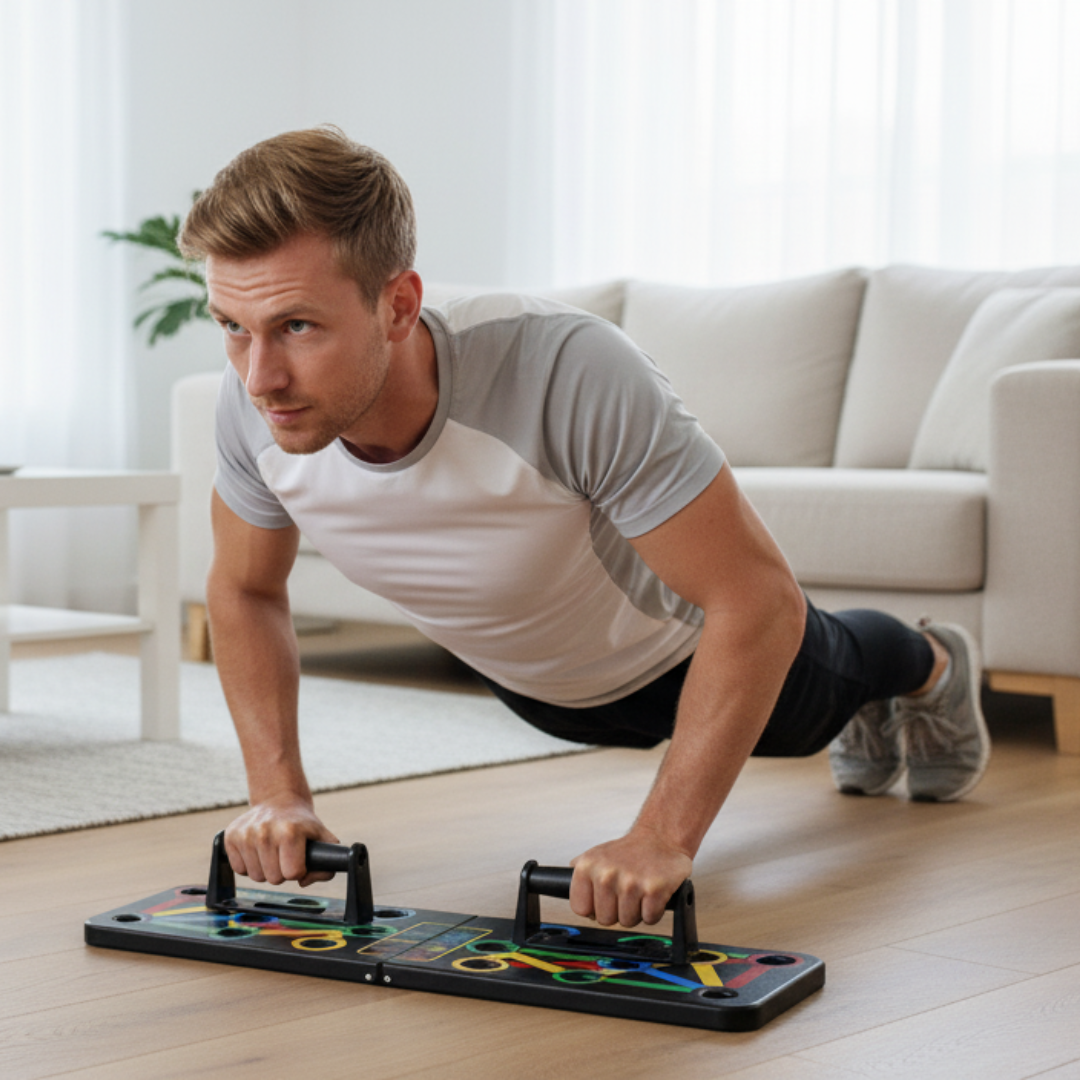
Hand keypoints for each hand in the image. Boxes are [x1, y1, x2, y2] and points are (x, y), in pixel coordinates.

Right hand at [224, 793, 338, 887]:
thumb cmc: (301, 823)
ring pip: (256, 877)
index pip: (292, 874)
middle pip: (274, 879)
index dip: (298, 871)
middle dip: (281, 871)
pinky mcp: (230, 837)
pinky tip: (257, 850)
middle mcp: (265, 832)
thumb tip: (304, 881)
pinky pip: (239, 870)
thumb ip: (326, 864)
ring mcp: (245, 834)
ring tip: (272, 851)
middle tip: (284, 854)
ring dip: (265, 869)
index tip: (298, 859)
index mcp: (290, 832)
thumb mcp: (322, 837)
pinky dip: (249, 865)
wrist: (279, 800)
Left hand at [569, 826, 692, 927]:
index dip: (593, 909)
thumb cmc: (630, 850)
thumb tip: (562, 882)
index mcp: (588, 867)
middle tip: (625, 894)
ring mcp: (631, 883)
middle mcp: (606, 874)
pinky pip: (649, 919)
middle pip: (604, 920)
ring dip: (635, 912)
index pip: (580, 909)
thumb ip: (580, 869)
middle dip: (616, 912)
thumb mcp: (597, 853)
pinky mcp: (654, 890)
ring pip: (627, 922)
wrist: (660, 837)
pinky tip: (652, 894)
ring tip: (639, 892)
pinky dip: (653, 911)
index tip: (603, 900)